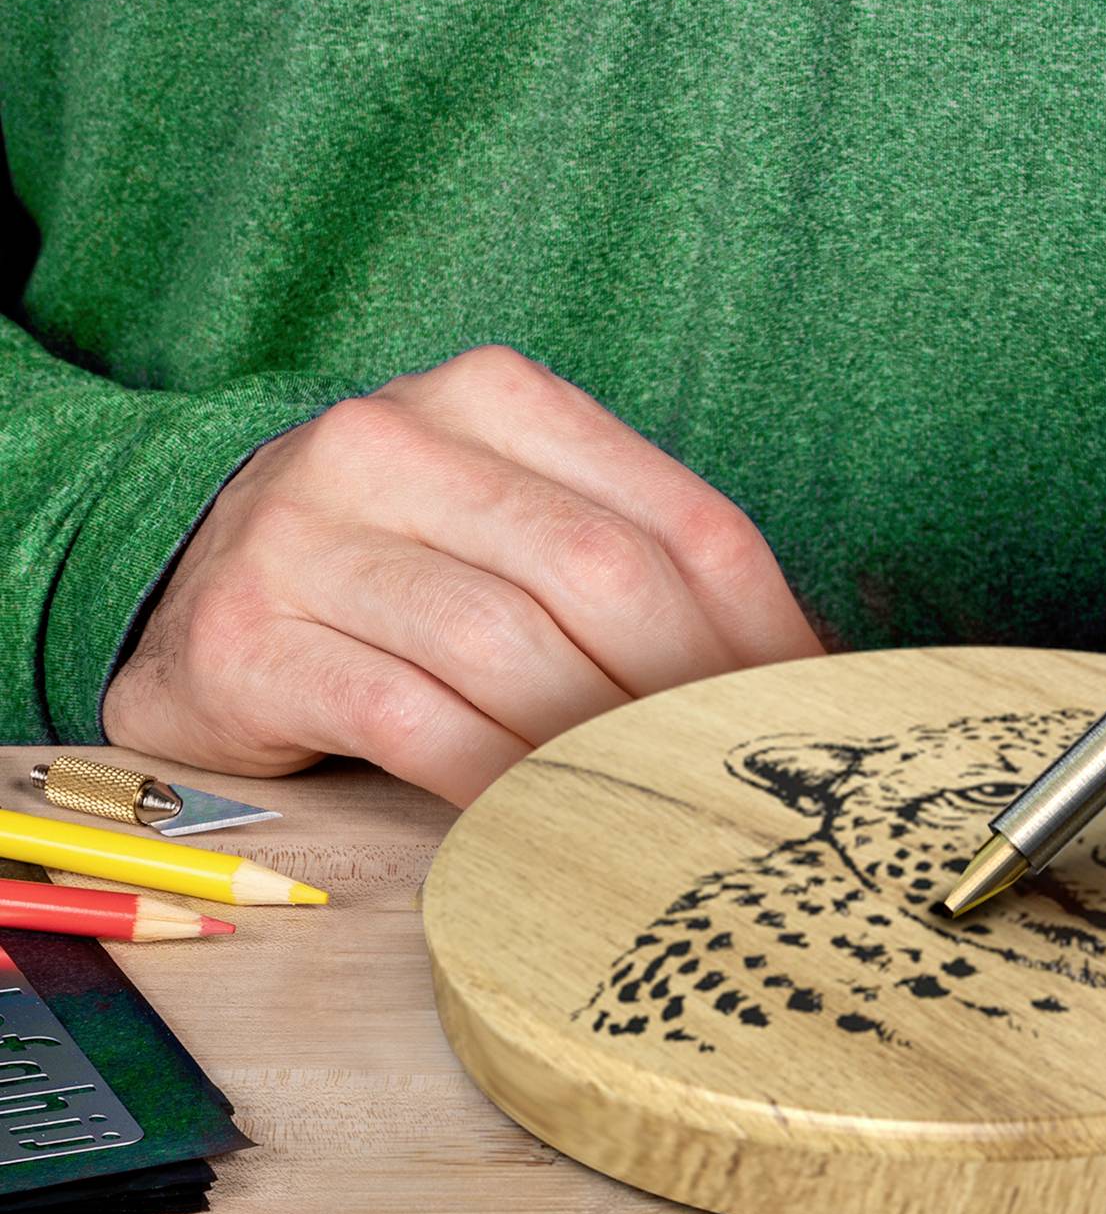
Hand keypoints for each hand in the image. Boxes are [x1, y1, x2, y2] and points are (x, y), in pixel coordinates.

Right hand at [104, 347, 822, 803]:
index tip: (808, 708)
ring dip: (598, 740)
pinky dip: (495, 777)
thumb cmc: (398, 565)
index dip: (765, 629)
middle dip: (688, 690)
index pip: (681, 515)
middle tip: (731, 769)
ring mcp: (308, 534)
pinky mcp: (250, 639)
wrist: (188, 584)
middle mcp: (392, 442)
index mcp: (493, 397)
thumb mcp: (518, 519)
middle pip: (604, 576)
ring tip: (650, 797)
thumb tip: (796, 664)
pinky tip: (539, 816)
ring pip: (509, 647)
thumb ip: (638, 560)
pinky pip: (411, 719)